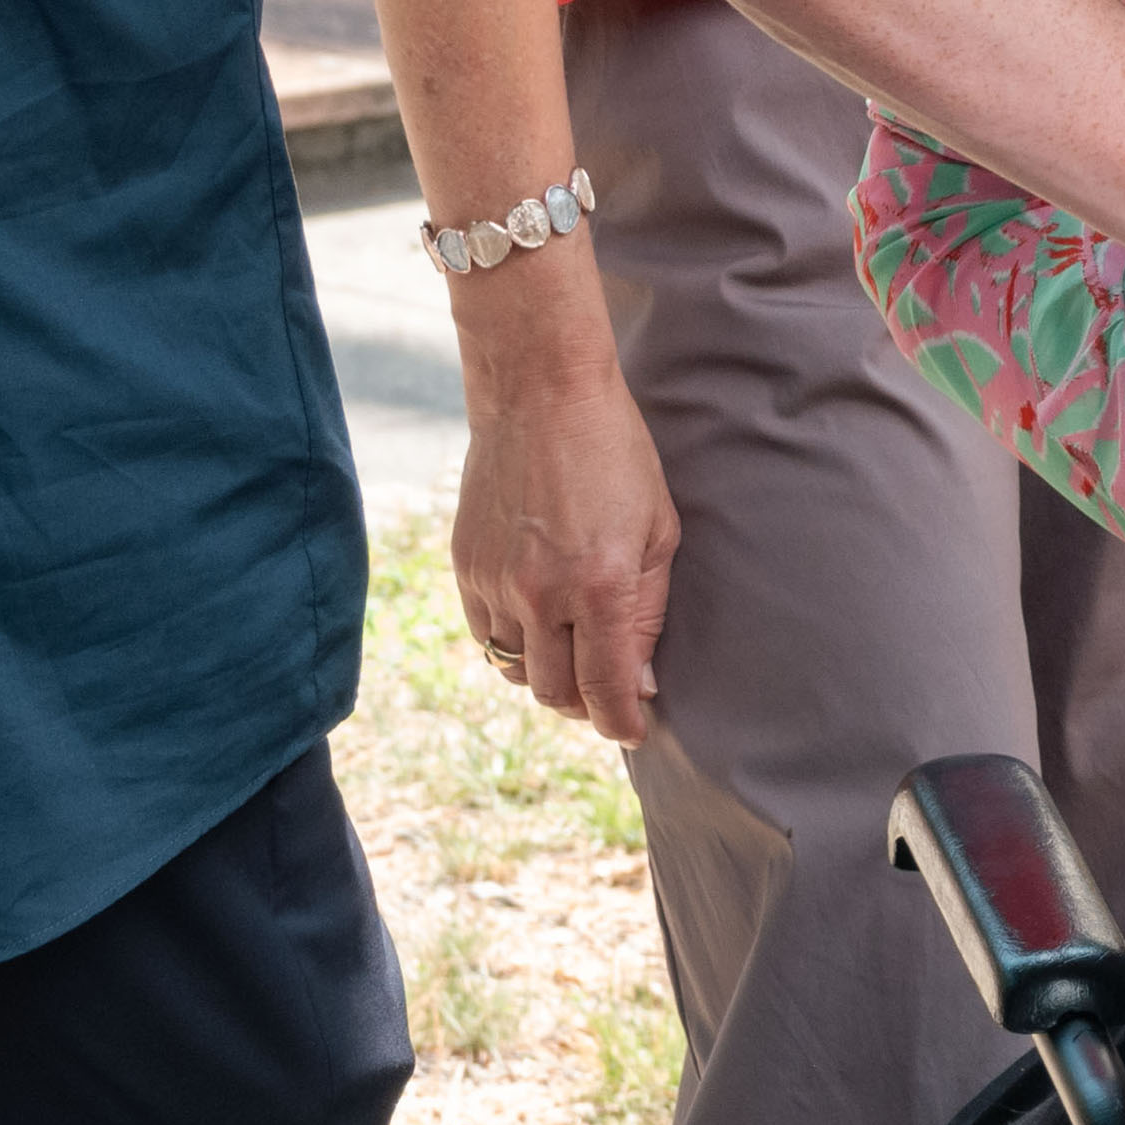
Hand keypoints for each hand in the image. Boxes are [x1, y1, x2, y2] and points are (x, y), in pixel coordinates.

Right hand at [451, 280, 677, 742]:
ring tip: (574, 653)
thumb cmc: (616, 455)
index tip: (633, 731)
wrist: (540, 393)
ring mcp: (496, 582)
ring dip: (549, 675)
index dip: (622, 724)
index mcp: (600, 586)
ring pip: (517, 670)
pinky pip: (485, 636)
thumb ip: (649, 612)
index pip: (606, 691)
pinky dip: (513, 644)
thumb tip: (639, 683)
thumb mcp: (658, 530)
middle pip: (557, 693)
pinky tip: (538, 623)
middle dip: (587, 704)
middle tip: (608, 689)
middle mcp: (542, 594)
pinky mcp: (466, 567)